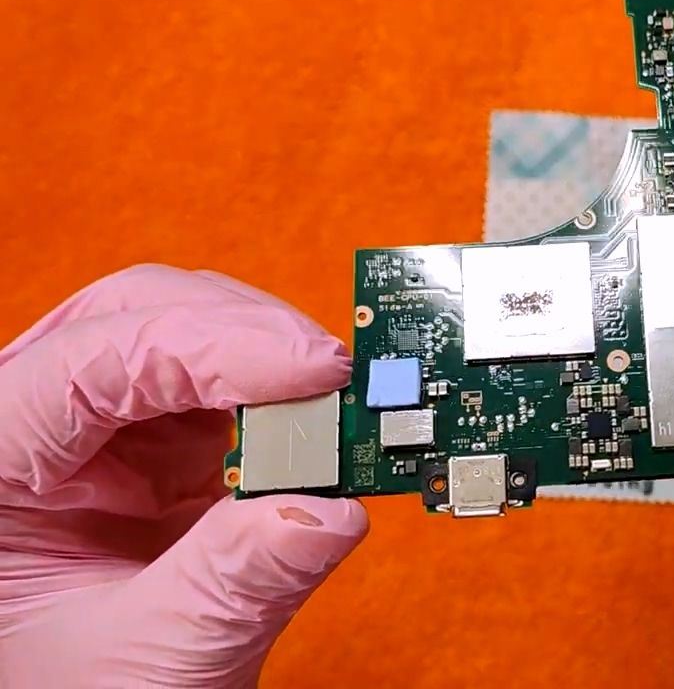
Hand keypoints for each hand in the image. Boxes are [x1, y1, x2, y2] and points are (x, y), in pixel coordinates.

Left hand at [0, 265, 367, 686]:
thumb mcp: (150, 659)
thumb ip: (237, 581)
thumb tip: (330, 506)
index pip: (89, 362)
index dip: (207, 347)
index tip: (311, 367)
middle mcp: (40, 430)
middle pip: (136, 317)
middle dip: (243, 334)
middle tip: (331, 376)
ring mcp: (101, 435)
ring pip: (188, 334)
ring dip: (270, 361)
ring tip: (334, 406)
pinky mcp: (160, 451)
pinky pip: (228, 389)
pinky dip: (284, 398)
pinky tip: (318, 427)